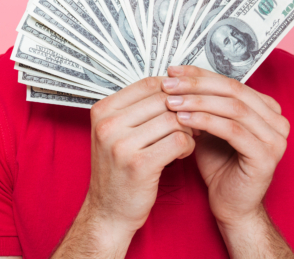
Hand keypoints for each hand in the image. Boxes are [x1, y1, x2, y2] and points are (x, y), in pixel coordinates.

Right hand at [82, 77, 194, 238]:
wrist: (108, 210)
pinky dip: (188, 145)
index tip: (182, 101)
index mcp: (102, 110)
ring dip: (188, 129)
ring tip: (185, 140)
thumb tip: (171, 84)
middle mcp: (108, 124)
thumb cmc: (117, 170)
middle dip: (184, 110)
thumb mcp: (115, 133)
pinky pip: (179, 141)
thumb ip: (136, 109)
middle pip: (163, 100)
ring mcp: (121, 144)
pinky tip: (181, 153)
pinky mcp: (140, 165)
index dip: (172, 89)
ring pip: (174, 120)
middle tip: (191, 122)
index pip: (147, 83)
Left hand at [162, 65, 289, 230]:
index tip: (172, 70)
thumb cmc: (218, 164)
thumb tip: (175, 76)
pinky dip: (206, 121)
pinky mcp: (266, 157)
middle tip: (168, 83)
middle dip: (196, 84)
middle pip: (232, 90)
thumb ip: (202, 103)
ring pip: (233, 108)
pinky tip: (183, 118)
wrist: (230, 204)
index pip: (230, 81)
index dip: (199, 73)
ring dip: (197, 101)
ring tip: (170, 101)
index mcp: (266, 108)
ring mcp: (275, 139)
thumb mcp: (208, 126)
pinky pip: (233, 130)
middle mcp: (277, 121)